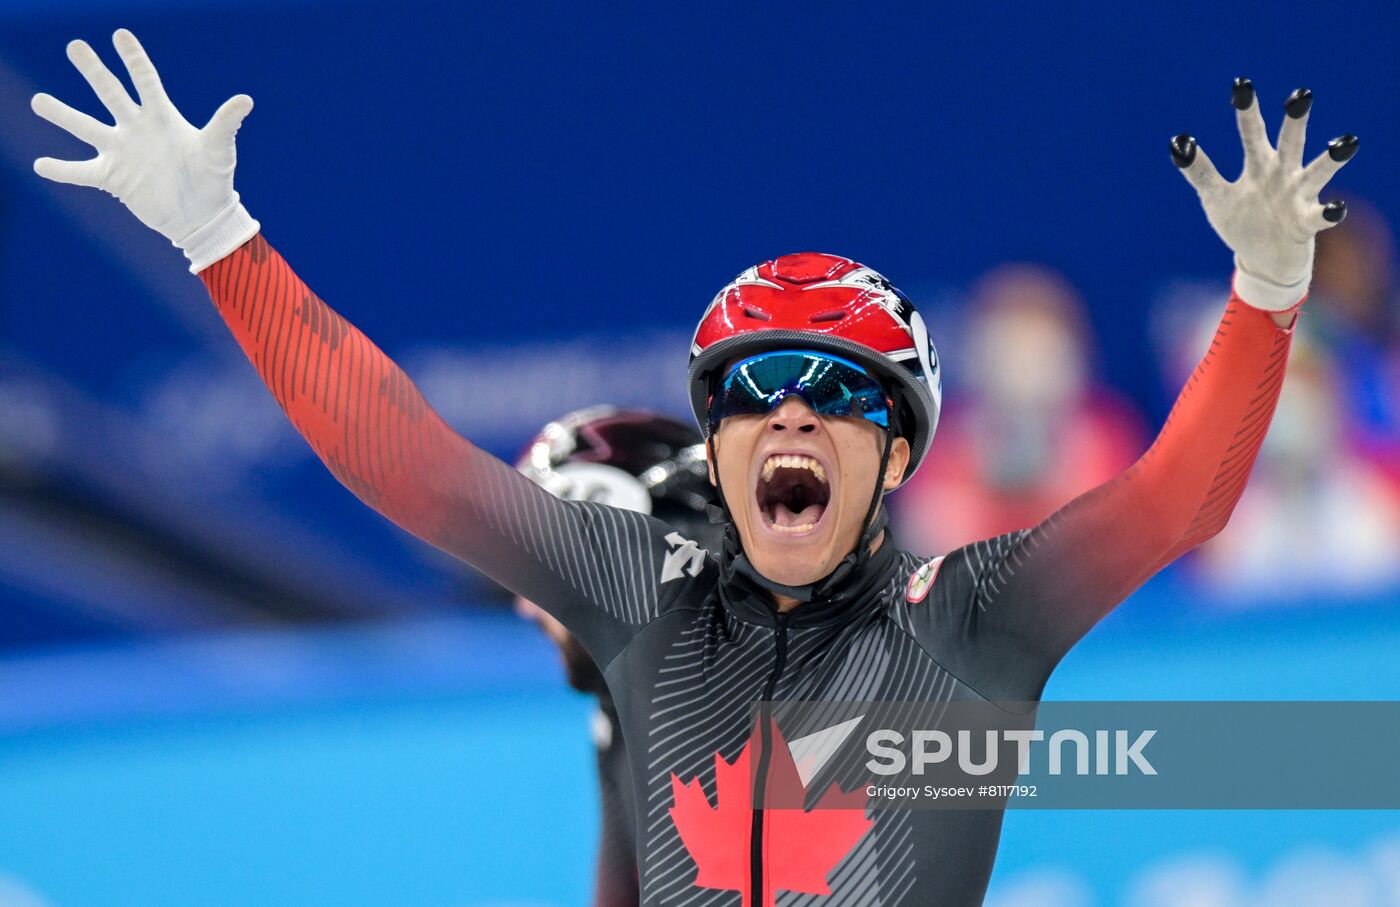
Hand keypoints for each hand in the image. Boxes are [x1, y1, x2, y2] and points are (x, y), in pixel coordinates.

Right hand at [31, 28, 258, 272]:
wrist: (202, 216)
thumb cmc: (213, 178)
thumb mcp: (219, 149)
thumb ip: (225, 123)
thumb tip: (246, 100)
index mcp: (162, 117)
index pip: (146, 81)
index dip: (134, 59)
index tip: (120, 35)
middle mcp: (137, 129)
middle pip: (111, 93)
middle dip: (94, 71)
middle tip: (76, 46)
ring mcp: (122, 152)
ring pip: (86, 127)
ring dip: (63, 115)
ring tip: (38, 101)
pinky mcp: (113, 178)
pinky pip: (81, 172)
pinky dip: (61, 170)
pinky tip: (39, 164)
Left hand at [1172, 79, 1357, 311]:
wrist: (1265, 258)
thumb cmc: (1242, 220)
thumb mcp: (1215, 196)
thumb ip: (1200, 171)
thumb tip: (1177, 143)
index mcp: (1260, 165)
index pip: (1252, 133)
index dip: (1246, 111)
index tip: (1242, 84)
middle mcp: (1283, 175)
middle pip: (1290, 143)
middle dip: (1295, 121)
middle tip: (1301, 95)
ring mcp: (1298, 197)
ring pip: (1317, 172)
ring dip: (1330, 160)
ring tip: (1344, 143)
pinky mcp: (1307, 222)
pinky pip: (1321, 216)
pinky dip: (1330, 212)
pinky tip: (1335, 208)